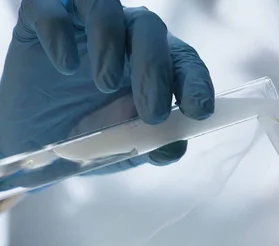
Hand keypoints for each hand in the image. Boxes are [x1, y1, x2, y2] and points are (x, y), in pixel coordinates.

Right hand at [0, 0, 213, 185]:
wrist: (30, 139)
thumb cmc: (85, 135)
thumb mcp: (122, 148)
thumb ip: (150, 145)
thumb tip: (173, 147)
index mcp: (152, 63)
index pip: (183, 60)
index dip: (195, 81)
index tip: (198, 110)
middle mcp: (123, 36)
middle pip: (150, 27)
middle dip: (155, 69)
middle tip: (151, 112)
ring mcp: (82, 23)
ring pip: (107, 6)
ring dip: (111, 44)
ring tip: (105, 84)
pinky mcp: (39, 19)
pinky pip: (51, 6)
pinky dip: (60, 31)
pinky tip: (64, 65)